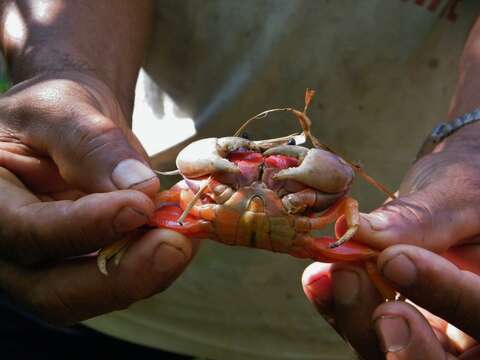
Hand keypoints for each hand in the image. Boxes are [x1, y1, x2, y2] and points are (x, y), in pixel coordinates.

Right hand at [0, 71, 193, 324]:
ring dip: (146, 274)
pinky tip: (179, 236)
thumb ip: (92, 144)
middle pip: (54, 292)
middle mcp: (10, 249)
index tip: (139, 205)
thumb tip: (139, 189)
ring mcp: (48, 264)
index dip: (86, 226)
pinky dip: (153, 265)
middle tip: (175, 244)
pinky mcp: (84, 265)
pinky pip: (119, 281)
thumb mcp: (63, 109)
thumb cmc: (56, 109)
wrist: (70, 124)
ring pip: (93, 296)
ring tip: (184, 235)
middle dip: (122, 276)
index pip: (27, 231)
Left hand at [302, 123, 479, 358]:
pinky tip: (319, 280)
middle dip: (398, 339)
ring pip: (390, 354)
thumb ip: (421, 219)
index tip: (395, 259)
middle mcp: (471, 333)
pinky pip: (362, 330)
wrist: (450, 196)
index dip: (445, 294)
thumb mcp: (458, 196)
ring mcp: (430, 334)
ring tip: (339, 272)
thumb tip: (359, 231)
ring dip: (357, 319)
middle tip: (364, 291)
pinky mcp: (391, 323)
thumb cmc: (469, 186)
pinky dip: (337, 308)